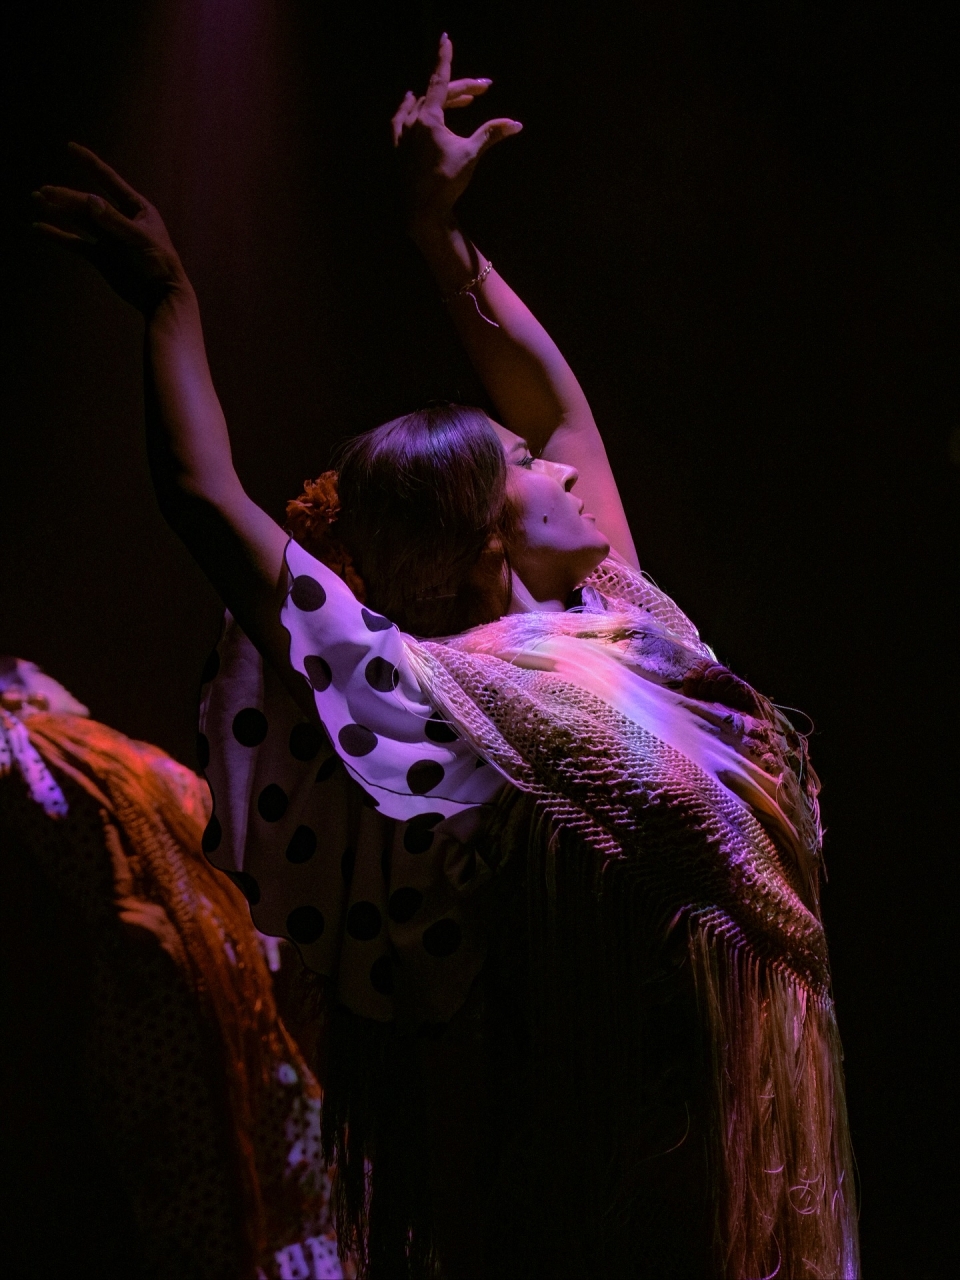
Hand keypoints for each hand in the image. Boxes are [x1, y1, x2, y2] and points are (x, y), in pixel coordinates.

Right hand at [32, 144, 186, 312]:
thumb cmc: (160, 265)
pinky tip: (39, 227)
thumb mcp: (140, 240)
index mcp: (137, 209)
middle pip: (88, 203)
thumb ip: (115, 221)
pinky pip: (75, 242)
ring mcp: (109, 238)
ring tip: (38, 198)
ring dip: (59, 209)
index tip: (71, 147)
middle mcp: (120, 220)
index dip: (90, 163)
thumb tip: (90, 199)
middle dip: (66, 196)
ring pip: (79, 219)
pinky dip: (58, 235)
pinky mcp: (100, 256)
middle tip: (44, 192)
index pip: (109, 181)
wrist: (160, 297)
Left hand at [392, 34, 521, 225]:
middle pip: (436, 94)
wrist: (423, 210)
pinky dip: (410, 108)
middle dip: (460, 89)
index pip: (439, 80)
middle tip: (482, 90)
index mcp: (428, 119)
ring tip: (456, 98)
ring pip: (419, 105)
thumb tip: (516, 124)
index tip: (446, 38)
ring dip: (439, 98)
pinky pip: (401, 118)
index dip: (444, 59)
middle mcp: (412, 121)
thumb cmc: (447, 182)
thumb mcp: (471, 155)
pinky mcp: (398, 147)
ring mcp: (402, 134)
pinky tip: (411, 103)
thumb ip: (491, 134)